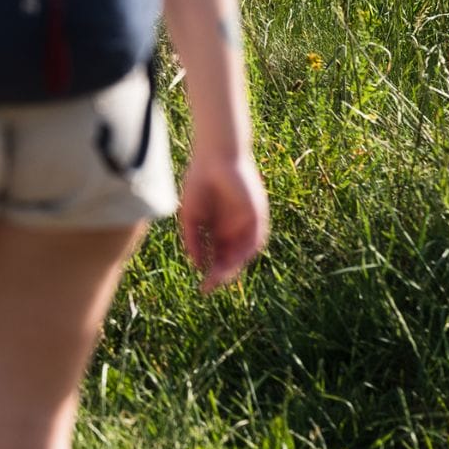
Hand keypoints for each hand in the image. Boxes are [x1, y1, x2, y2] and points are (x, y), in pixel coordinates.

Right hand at [179, 154, 268, 291]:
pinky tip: (234, 259)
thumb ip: (194, 240)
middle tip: (209, 287)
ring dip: (232, 266)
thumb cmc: (199, 184)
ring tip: (219, 276)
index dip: (210, 273)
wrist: (213, 160)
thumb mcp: (191, 217)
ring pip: (242, 252)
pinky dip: (245, 250)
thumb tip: (197, 264)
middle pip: (230, 259)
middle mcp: (234, 231)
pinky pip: (255, 238)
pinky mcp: (257, 217)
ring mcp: (246, 225)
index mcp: (218, 230)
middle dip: (220, 274)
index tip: (202, 288)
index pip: (217, 258)